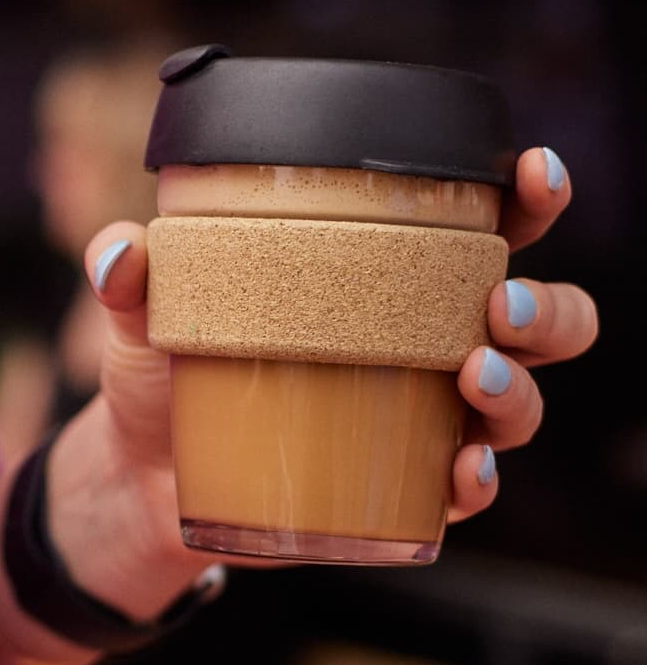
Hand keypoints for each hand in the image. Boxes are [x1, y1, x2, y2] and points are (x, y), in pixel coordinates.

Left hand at [82, 145, 597, 544]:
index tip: (532, 174)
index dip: (530, 197)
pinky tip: (460, 469)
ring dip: (517, 392)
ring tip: (474, 375)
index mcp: (392, 277)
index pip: (486, 226)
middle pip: (539, 320)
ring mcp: (424, 420)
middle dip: (544, 309)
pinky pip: (468, 488)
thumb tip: (121, 253)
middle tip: (497, 308)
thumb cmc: (167, 367)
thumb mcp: (142, 314)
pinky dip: (476, 479)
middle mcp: (428, 343)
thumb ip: (129, 272)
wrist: (140, 476)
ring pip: (520, 404)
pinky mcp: (401, 489)